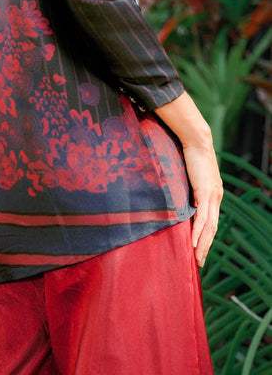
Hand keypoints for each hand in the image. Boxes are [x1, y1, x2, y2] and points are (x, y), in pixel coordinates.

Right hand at [181, 141, 222, 266]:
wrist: (197, 141)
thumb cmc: (192, 154)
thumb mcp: (193, 176)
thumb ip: (192, 190)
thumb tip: (185, 202)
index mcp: (214, 194)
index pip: (212, 221)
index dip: (206, 237)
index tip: (199, 249)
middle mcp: (216, 197)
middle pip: (213, 228)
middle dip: (206, 246)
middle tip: (199, 261)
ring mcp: (212, 195)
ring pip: (209, 226)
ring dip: (203, 244)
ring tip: (197, 257)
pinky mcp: (205, 192)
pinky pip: (202, 217)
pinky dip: (198, 231)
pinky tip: (193, 243)